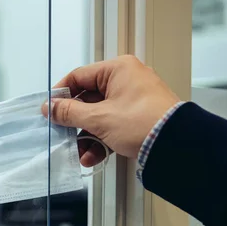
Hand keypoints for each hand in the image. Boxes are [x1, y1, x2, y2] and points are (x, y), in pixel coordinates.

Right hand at [42, 55, 180, 166]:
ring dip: (87, 136)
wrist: (176, 145)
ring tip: (80, 152)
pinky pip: (112, 126)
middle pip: (88, 99)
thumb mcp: (98, 118)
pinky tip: (93, 156)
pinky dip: (101, 140)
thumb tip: (51, 108)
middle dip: (75, 122)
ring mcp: (134, 100)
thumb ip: (70, 112)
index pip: (79, 76)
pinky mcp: (138, 118)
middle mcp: (127, 80)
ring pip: (99, 116)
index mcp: (118, 69)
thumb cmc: (144, 122)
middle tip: (62, 133)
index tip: (49, 110)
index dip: (61, 94)